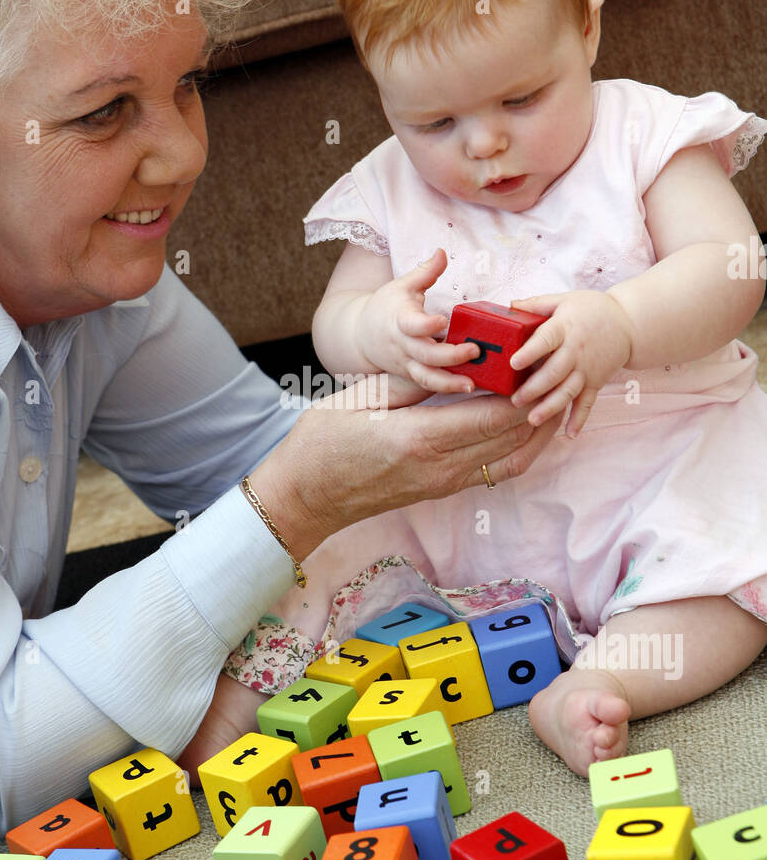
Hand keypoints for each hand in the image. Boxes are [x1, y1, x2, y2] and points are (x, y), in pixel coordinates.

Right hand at [248, 376, 560, 560]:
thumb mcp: (360, 399)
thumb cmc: (321, 444)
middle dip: (539, 403)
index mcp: (419, 437)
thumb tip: (455, 366)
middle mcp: (439, 466)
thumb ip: (410, 383)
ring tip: (552, 398)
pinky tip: (526, 428)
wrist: (305, 498)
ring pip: (511, 459)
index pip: (494, 414)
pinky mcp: (441, 490)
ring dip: (535, 431)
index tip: (539, 361)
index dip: (525, 389)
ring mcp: (442, 483)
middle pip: (511, 436)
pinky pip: (494, 471)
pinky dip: (519, 449)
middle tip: (555, 371)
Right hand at [358, 246, 482, 393]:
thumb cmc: (386, 307)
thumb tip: (442, 251)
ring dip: (449, 383)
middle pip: (425, 354)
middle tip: (474, 350)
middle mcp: (402, 344)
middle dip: (450, 356)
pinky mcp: (411, 374)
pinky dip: (446, 387)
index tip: (443, 321)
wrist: (360, 335)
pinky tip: (467, 386)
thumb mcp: (403, 285)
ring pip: (426, 376)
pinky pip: (428, 384)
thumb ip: (426, 271)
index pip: (411, 324)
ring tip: (471, 384)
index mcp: (400, 319)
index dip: (426, 325)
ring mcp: (406, 362)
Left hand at [508, 290, 633, 435]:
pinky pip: (587, 403)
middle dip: (534, 388)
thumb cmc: (593, 309)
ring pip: (568, 391)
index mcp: (565, 328)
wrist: (629, 323)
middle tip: (515, 400)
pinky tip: (569, 434)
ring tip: (532, 419)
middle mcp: (576, 351)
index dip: (530, 352)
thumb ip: (537, 304)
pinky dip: (580, 419)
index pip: (546, 340)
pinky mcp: (596, 382)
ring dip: (551, 407)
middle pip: (554, 372)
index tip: (514, 363)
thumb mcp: (565, 300)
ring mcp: (587, 369)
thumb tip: (510, 305)